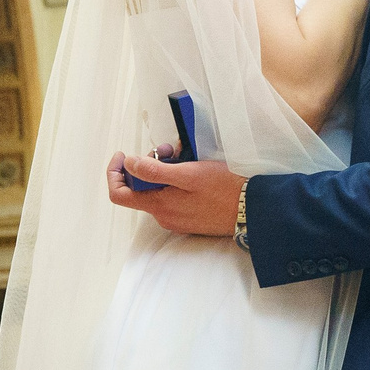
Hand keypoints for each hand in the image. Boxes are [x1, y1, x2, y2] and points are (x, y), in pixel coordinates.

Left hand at [107, 153, 246, 237]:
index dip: (114, 173)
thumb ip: (154, 171)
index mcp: (159, 206)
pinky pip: (172, 197)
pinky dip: (175, 180)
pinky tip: (191, 169)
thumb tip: (128, 165)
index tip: (123, 155)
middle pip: (140, 189)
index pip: (119, 195)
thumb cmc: (224, 189)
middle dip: (147, 164)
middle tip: (168, 150)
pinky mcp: (189, 218)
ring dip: (164, 170)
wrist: (254, 209)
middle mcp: (164, 216)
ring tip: (183, 155)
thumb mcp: (188, 173)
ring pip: (157, 191)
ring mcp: (177, 219)